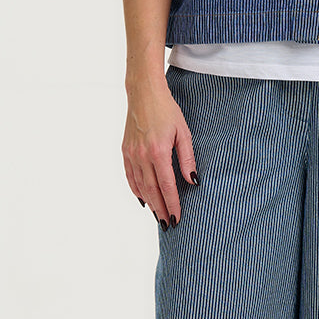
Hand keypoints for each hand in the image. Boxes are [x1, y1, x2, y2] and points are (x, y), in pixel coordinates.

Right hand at [122, 76, 198, 228]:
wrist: (143, 93)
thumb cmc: (167, 110)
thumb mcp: (184, 132)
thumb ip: (188, 158)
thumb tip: (193, 181)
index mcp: (158, 151)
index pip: (166, 186)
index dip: (173, 204)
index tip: (178, 218)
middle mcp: (142, 156)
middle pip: (152, 191)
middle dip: (161, 209)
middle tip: (169, 224)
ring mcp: (131, 154)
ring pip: (140, 186)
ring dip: (149, 203)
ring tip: (158, 216)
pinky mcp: (125, 151)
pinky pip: (130, 176)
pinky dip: (137, 190)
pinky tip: (143, 199)